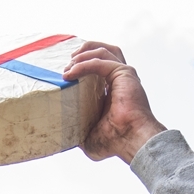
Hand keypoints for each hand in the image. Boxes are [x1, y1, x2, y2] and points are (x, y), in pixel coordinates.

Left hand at [61, 42, 166, 163]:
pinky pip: (100, 62)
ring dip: (83, 54)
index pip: (99, 69)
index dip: (83, 65)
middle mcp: (120, 81)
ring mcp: (123, 75)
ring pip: (104, 51)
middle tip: (68, 63)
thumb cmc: (116, 142)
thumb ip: (77, 132)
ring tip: (69, 64)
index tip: (66, 73)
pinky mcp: (123, 74)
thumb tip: (62, 135)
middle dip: (84, 52)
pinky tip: (71, 72)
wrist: (130, 140)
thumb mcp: (88, 138)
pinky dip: (84, 64)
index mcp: (114, 91)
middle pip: (104, 53)